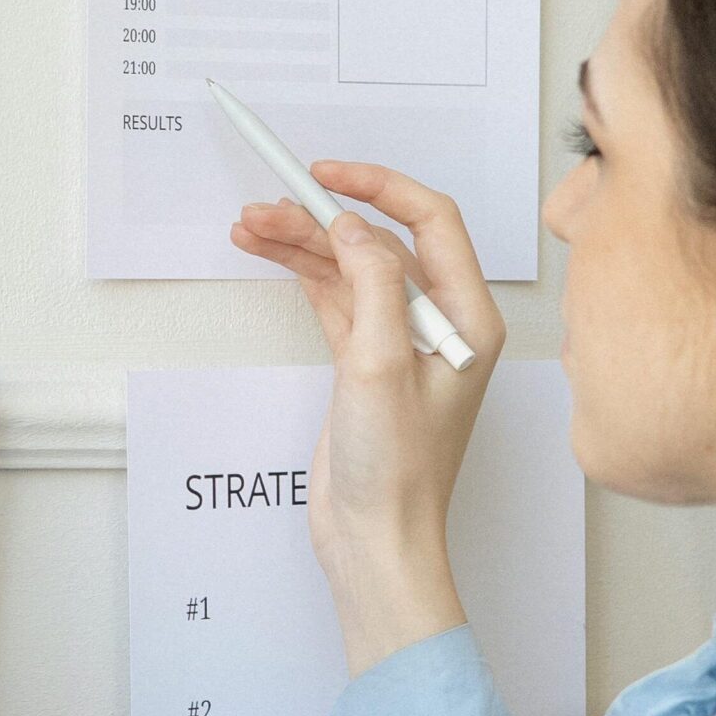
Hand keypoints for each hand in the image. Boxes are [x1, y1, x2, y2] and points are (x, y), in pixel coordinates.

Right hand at [230, 161, 506, 674]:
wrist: (377, 540)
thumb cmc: (397, 471)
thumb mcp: (381, 364)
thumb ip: (373, 284)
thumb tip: (353, 227)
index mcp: (466, 318)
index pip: (431, 222)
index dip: (378, 187)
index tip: (326, 175)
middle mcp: (439, 324)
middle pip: (380, 243)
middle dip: (323, 218)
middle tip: (268, 204)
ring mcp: (400, 344)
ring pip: (350, 269)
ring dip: (303, 245)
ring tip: (249, 227)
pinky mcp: (366, 365)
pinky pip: (335, 300)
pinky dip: (301, 276)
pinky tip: (268, 256)